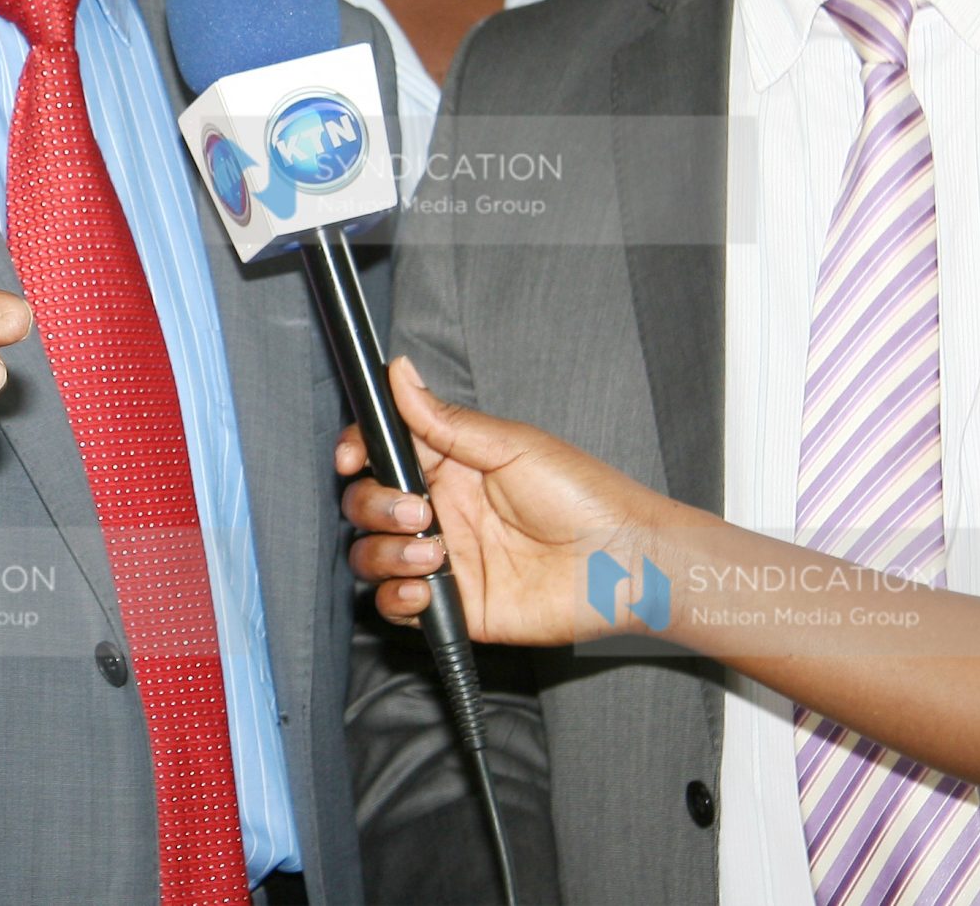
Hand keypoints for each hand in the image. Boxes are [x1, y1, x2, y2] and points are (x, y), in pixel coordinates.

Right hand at [336, 358, 666, 644]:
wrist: (626, 564)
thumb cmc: (584, 497)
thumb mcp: (513, 446)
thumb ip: (445, 419)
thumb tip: (399, 373)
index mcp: (448, 466)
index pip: (379, 454)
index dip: (356, 453)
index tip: (353, 458)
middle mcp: (439, 511)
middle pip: (364, 504)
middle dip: (374, 506)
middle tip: (418, 512)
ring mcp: (443, 560)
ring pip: (371, 554)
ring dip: (386, 553)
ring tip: (434, 554)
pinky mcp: (454, 606)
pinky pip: (396, 606)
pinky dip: (396, 598)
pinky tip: (426, 588)